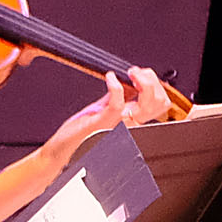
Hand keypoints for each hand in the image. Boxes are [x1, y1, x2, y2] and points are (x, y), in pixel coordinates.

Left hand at [46, 67, 176, 156]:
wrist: (62, 149)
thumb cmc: (77, 134)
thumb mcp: (101, 110)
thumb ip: (115, 98)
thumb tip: (125, 82)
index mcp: (131, 119)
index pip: (160, 103)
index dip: (154, 83)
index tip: (140, 73)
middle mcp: (129, 124)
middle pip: (160, 102)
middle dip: (151, 79)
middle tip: (135, 72)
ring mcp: (117, 125)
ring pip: (147, 104)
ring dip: (141, 81)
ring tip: (127, 74)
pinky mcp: (102, 125)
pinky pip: (118, 105)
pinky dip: (115, 86)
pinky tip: (109, 78)